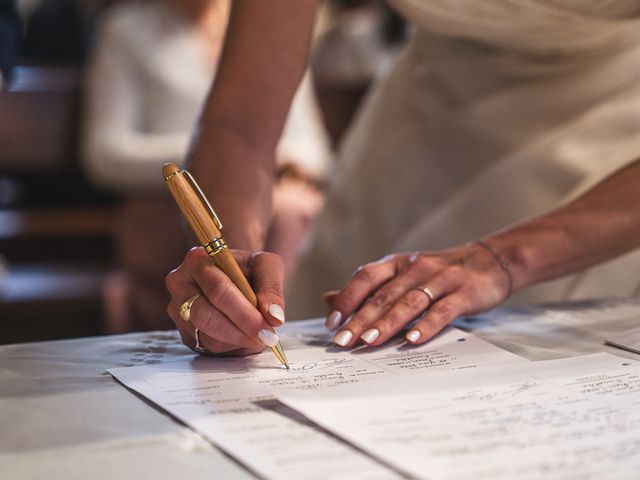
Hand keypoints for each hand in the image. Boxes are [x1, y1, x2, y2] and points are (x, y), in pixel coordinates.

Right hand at [166, 247, 285, 355]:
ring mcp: (178, 310)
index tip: (267, 328)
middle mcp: (180, 284)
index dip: (244, 313)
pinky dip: (232, 348)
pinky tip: (245, 337)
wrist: (236, 275)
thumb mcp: (267, 266)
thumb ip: (272, 288)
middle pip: (207, 316)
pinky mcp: (184, 331)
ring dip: (238, 342)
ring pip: (207, 337)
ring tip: (259, 335)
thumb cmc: (249, 268)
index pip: (218, 290)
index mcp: (197, 260)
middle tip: (267, 339)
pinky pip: (207, 348)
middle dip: (241, 332)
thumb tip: (274, 317)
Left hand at [324, 243, 511, 347]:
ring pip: (408, 303)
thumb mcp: (401, 274)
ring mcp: (440, 279)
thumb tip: (328, 300)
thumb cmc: (438, 273)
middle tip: (343, 342)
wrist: (490, 261)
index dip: (346, 299)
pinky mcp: (464, 293)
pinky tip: (412, 341)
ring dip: (387, 323)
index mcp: (396, 263)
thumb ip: (368, 288)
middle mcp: (415, 268)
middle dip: (360, 319)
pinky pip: (442, 311)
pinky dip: (426, 326)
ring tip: (369, 342)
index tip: (332, 324)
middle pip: (383, 294)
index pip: (365, 277)